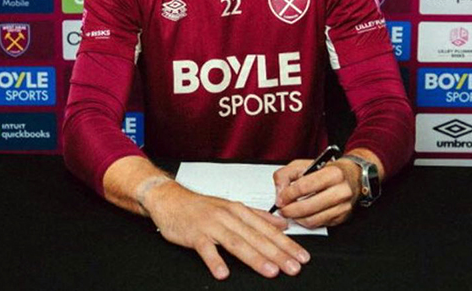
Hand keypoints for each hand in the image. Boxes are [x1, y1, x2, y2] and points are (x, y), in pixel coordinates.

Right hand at [142, 181, 310, 279]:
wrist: (170, 199)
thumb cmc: (201, 206)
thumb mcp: (232, 206)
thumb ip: (258, 216)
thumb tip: (282, 223)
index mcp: (239, 211)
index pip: (268, 230)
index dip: (287, 244)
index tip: (301, 257)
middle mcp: (228, 217)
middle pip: (257, 238)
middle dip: (277, 254)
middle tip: (293, 268)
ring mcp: (211, 226)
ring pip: (236, 243)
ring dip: (254, 258)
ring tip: (270, 271)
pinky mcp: (194, 235)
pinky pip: (206, 249)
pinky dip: (215, 261)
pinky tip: (223, 273)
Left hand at [272, 159, 361, 227]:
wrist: (352, 176)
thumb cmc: (327, 170)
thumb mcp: (303, 164)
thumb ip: (286, 174)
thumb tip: (279, 191)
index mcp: (333, 173)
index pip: (304, 186)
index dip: (288, 195)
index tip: (280, 199)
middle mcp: (341, 190)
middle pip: (309, 207)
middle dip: (290, 210)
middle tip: (282, 209)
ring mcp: (343, 206)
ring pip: (313, 219)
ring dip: (297, 218)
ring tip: (290, 213)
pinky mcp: (342, 218)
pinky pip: (319, 224)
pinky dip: (307, 222)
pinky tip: (302, 215)